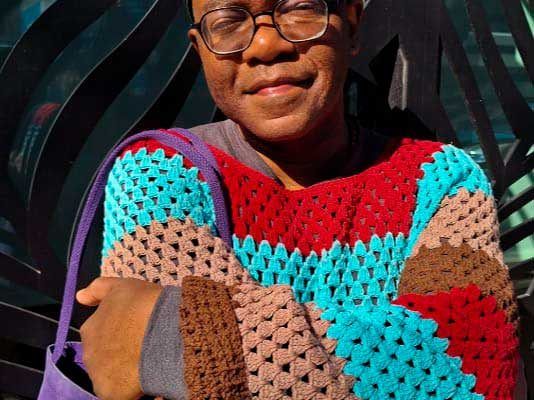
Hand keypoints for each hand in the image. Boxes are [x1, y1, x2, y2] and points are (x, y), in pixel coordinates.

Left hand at [76, 277, 162, 399]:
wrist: (163, 329)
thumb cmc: (144, 304)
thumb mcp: (122, 286)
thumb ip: (99, 289)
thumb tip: (79, 297)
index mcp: (90, 328)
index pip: (99, 335)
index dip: (117, 335)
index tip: (134, 333)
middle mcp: (88, 352)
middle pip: (102, 357)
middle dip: (116, 354)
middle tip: (140, 349)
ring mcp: (98, 374)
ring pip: (108, 376)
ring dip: (121, 372)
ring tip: (144, 365)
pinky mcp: (110, 393)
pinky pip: (117, 394)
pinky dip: (128, 390)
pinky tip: (143, 381)